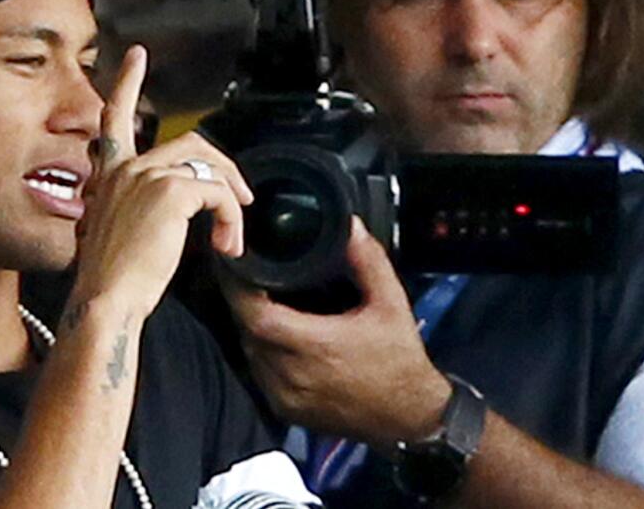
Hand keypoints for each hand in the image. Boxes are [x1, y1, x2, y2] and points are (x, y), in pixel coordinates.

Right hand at [72, 45, 253, 316]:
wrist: (106, 299)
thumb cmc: (111, 280)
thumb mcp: (118, 233)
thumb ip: (139, 210)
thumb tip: (174, 212)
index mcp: (108, 175)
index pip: (115, 119)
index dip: (127, 84)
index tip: (138, 57)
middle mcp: (124, 168)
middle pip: (189, 144)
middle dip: (223, 168)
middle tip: (241, 198)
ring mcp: (146, 175)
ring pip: (209, 169)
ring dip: (230, 199)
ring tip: (231, 234)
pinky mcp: (170, 191)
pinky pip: (218, 194)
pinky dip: (231, 219)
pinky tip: (225, 245)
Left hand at [224, 217, 450, 450]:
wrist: (409, 416)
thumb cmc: (400, 361)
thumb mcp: (390, 304)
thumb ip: (368, 262)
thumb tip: (350, 227)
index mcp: (315, 346)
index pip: (256, 314)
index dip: (237, 287)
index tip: (234, 264)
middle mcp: (293, 374)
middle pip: (246, 329)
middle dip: (242, 300)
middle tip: (243, 274)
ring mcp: (285, 396)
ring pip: (249, 351)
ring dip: (250, 325)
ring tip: (258, 298)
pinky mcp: (286, 409)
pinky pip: (259, 372)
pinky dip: (261, 350)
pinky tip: (273, 332)